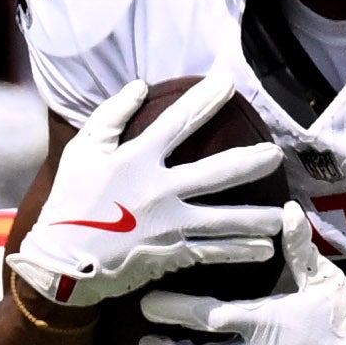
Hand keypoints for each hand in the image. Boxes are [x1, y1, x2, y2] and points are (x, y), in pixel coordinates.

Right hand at [2, 73, 285, 312]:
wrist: (61, 263)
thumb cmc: (68, 203)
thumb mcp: (81, 152)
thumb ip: (110, 116)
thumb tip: (139, 86)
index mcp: (137, 159)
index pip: (179, 120)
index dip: (206, 98)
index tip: (229, 81)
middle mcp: (160, 189)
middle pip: (218, 171)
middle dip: (251, 161)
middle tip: (276, 154)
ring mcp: (169, 224)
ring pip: (226, 218)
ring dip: (258, 217)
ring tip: (284, 214)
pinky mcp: (171, 254)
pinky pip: (214, 251)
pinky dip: (241, 250)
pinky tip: (264, 248)